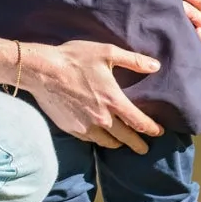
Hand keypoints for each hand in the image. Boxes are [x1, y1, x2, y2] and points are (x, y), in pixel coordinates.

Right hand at [20, 40, 163, 153]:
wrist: (41, 70)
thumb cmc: (74, 59)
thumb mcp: (106, 53)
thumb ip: (133, 61)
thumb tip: (155, 66)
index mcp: (113, 101)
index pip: (139, 122)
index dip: (151, 129)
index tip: (158, 132)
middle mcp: (102, 118)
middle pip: (126, 138)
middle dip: (138, 144)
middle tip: (144, 149)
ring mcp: (86, 126)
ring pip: (108, 142)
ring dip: (117, 143)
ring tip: (121, 142)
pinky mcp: (71, 128)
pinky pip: (90, 139)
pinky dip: (98, 139)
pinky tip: (98, 136)